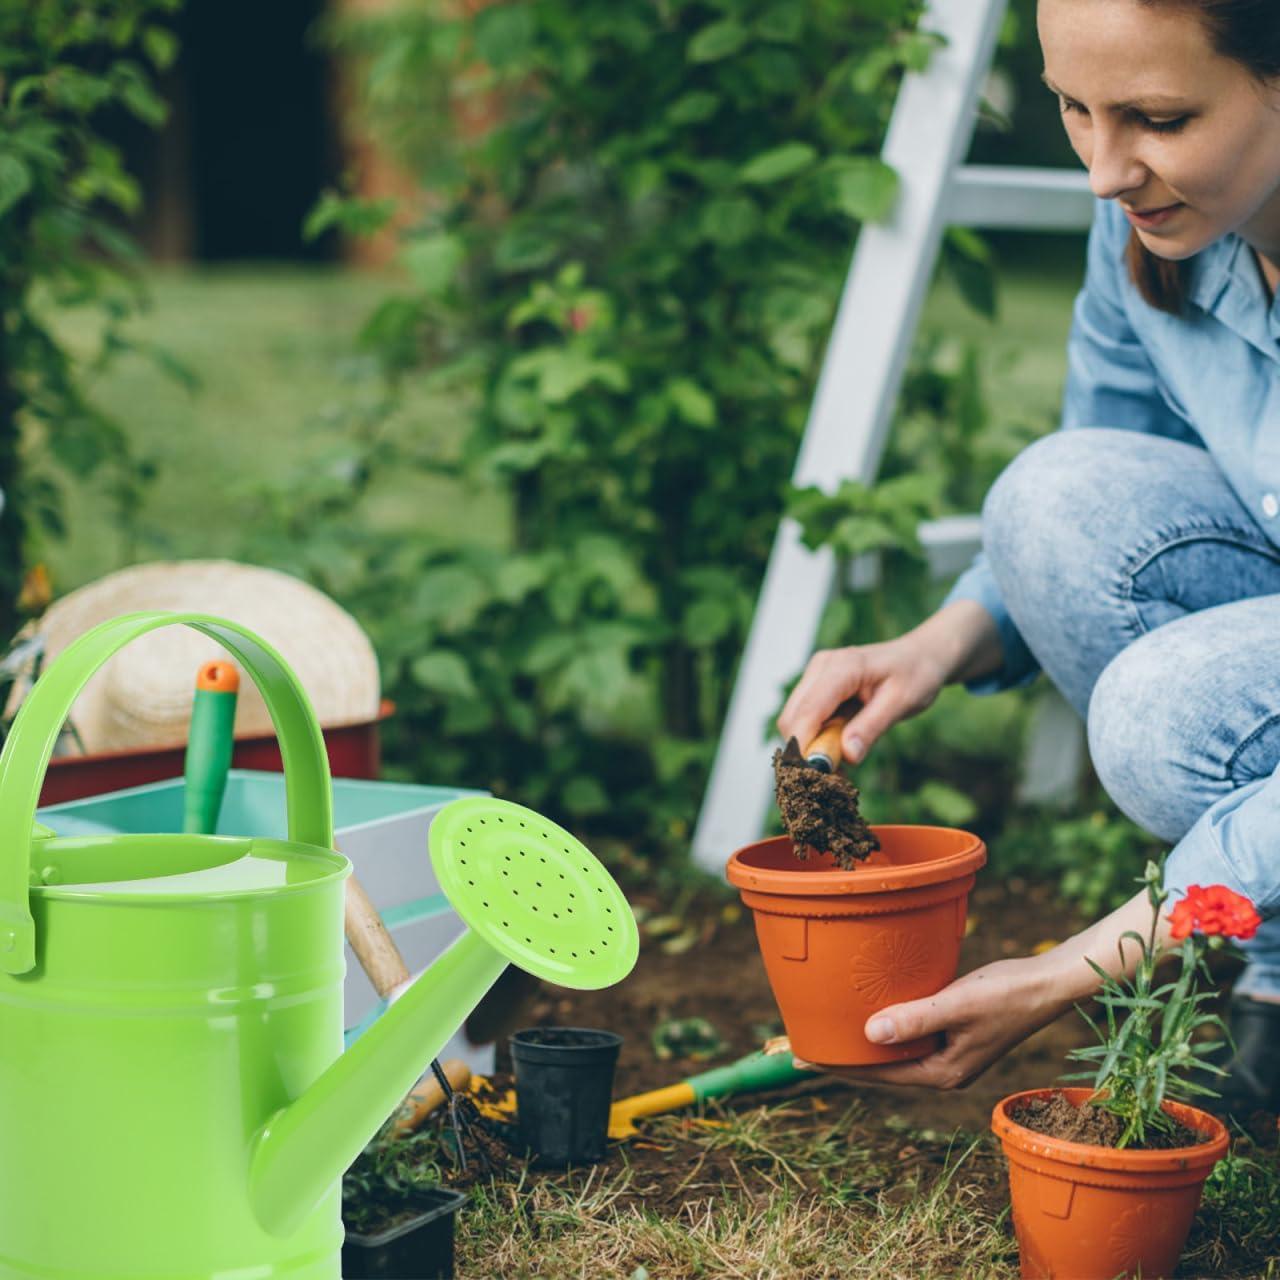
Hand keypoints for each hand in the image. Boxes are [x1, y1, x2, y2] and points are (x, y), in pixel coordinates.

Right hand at [777, 633, 947, 765]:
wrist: (919, 656)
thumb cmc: (915, 674)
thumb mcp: (902, 702)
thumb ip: (872, 727)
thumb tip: (847, 756)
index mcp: (843, 667)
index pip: (808, 711)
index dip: (804, 746)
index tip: (815, 777)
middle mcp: (821, 667)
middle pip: (792, 718)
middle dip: (806, 751)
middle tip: (836, 777)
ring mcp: (816, 675)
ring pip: (794, 720)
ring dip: (811, 748)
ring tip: (842, 767)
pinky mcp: (817, 685)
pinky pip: (804, 718)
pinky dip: (816, 739)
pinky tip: (840, 750)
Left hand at [791, 953, 1069, 1089]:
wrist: (1045, 983)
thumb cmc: (1006, 994)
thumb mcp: (956, 1005)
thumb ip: (914, 1018)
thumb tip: (868, 1034)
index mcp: (941, 1072)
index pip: (877, 1075)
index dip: (837, 1065)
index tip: (801, 1056)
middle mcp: (941, 1067)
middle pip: (880, 1068)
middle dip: (843, 1058)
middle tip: (800, 1046)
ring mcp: (947, 1051)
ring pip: (892, 1050)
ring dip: (860, 1042)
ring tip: (825, 1031)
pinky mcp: (951, 1031)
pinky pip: (906, 1032)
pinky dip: (882, 1025)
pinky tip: (865, 1011)